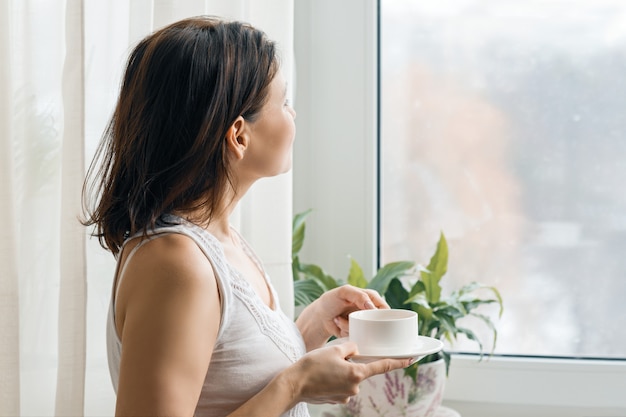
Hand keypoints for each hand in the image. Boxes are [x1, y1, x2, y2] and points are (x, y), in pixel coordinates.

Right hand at [284, 341, 411, 404]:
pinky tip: (322, 377)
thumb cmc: (313, 365)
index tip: (410, 359)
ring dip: (340, 371)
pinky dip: (334, 379)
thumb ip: (351, 347)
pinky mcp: (337, 399)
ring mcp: (346, 395)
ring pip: (348, 377)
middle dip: (350, 362)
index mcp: (357, 373)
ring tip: (323, 368)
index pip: (382, 366)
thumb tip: (355, 351)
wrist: (293, 384)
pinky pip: (340, 385)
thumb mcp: (334, 349)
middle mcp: (354, 387)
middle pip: (359, 369)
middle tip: (332, 359)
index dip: (398, 362)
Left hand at [296, 285, 388, 349]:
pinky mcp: (358, 332)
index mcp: (371, 298)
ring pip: (366, 330)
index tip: (367, 315)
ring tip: (339, 319)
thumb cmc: (331, 300)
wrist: (320, 315)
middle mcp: (370, 311)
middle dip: (362, 322)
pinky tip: (338, 323)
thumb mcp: (344, 292)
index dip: (380, 314)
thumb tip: (372, 307)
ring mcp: (364, 323)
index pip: (385, 308)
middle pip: (378, 322)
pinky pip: (358, 335)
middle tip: (349, 317)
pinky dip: (346, 330)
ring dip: (350, 325)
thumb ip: (359, 296)